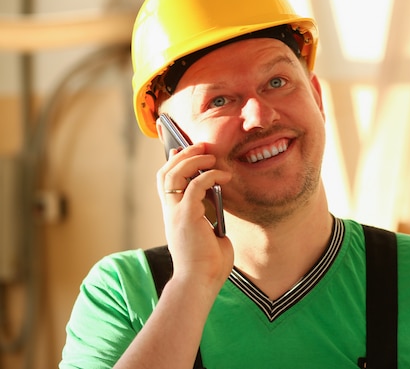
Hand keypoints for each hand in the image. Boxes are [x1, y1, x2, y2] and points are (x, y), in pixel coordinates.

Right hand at [156, 142, 233, 289]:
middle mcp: (169, 212)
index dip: (173, 163)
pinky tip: (224, 176)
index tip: (184, 150)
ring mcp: (175, 213)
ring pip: (174, 174)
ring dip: (193, 160)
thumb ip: (209, 215)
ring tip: (210, 155)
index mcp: (173, 216)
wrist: (200, 283)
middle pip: (165, 173)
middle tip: (201, 146)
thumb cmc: (208, 264)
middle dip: (182, 155)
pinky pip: (196, 185)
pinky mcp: (187, 216)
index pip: (165, 182)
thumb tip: (218, 200)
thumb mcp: (208, 233)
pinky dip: (210, 175)